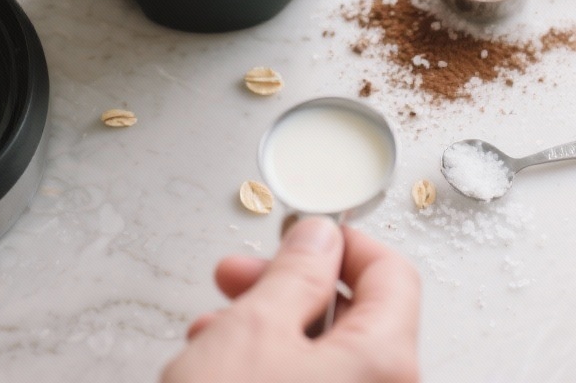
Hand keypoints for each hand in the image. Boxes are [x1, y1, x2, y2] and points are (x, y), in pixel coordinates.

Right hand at [161, 215, 419, 382]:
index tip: (300, 235)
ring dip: (267, 330)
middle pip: (356, 318)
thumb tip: (319, 239)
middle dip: (288, 288)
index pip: (393, 274)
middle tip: (239, 275)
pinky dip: (269, 371)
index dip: (344, 243)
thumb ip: (295, 273)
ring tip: (211, 332)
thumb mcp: (255, 328)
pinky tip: (218, 371)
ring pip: (325, 360)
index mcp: (386, 364)